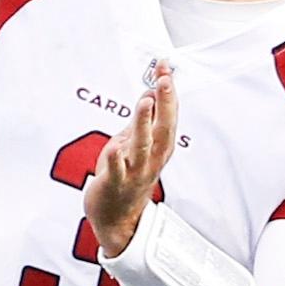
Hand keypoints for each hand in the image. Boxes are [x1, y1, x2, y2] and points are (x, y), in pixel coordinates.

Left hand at [85, 61, 177, 256]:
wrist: (117, 219)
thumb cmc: (125, 178)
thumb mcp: (135, 143)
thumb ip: (143, 119)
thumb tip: (151, 91)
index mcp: (159, 148)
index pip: (168, 114)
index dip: (167, 91)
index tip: (165, 66)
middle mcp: (152, 159)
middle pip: (163, 128)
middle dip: (165, 103)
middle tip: (165, 79)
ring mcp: (135, 172)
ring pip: (143, 146)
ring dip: (144, 124)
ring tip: (145, 102)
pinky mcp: (116, 183)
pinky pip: (118, 170)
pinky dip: (118, 158)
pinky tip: (116, 146)